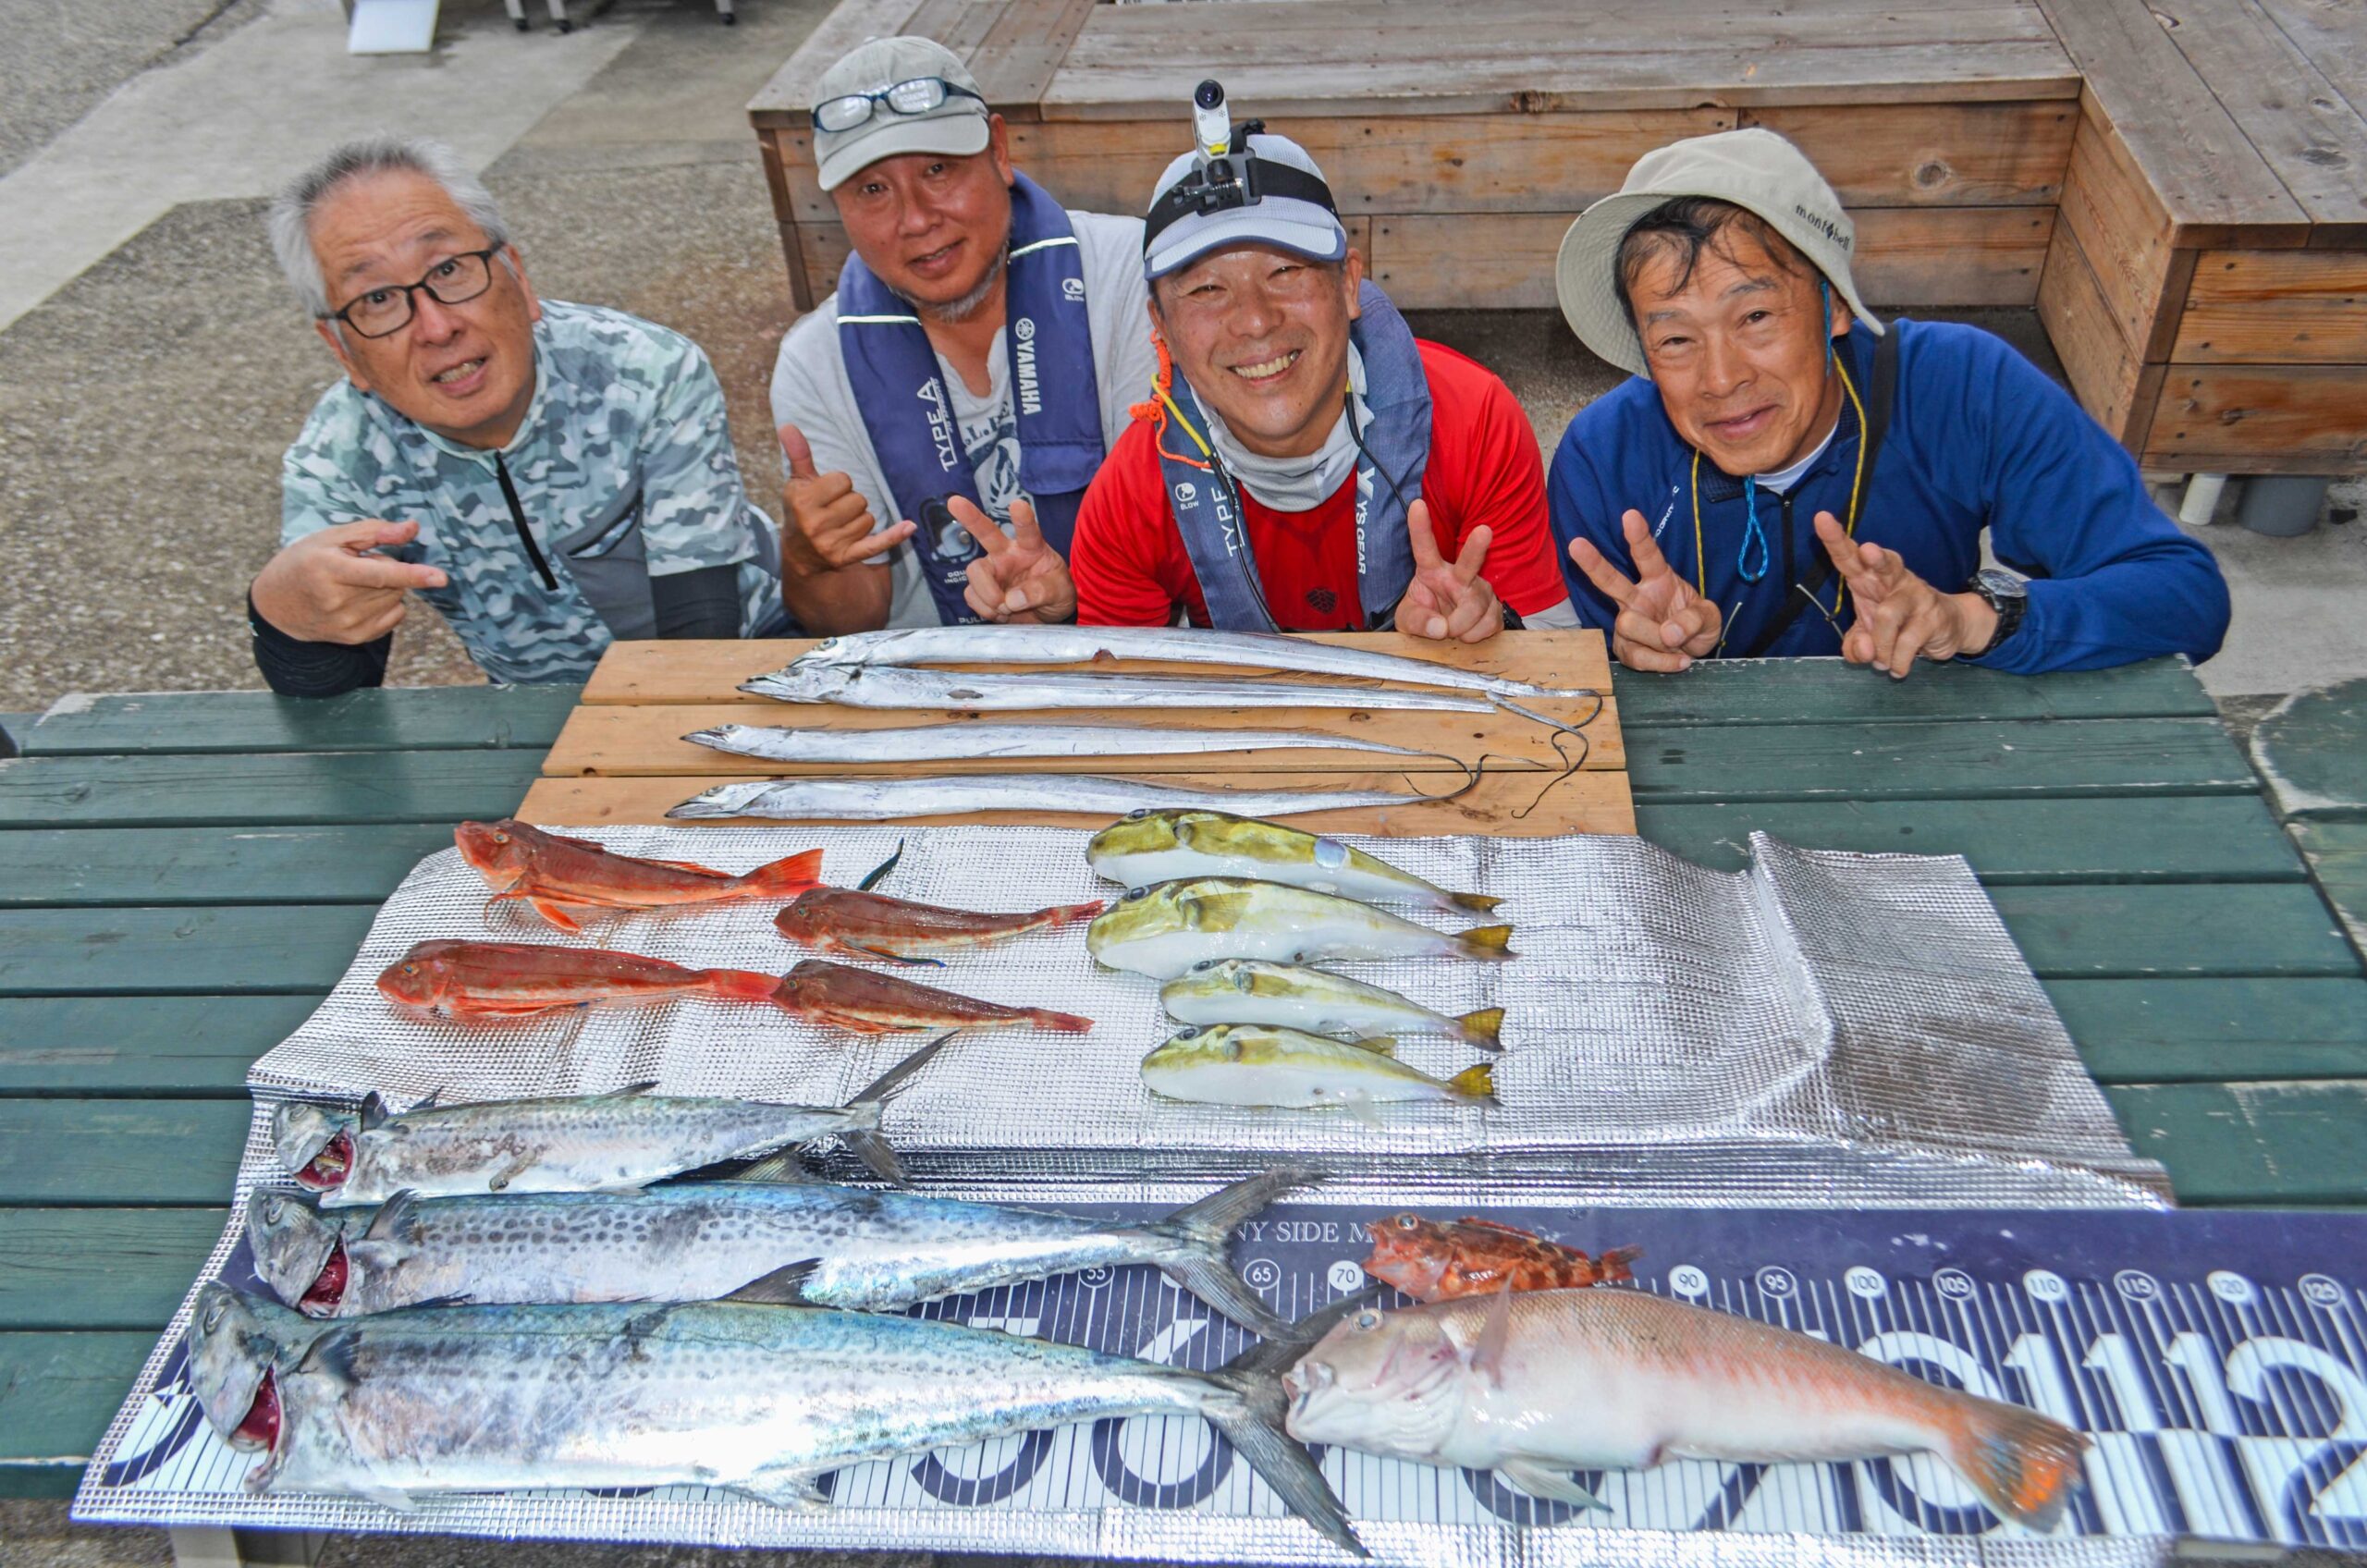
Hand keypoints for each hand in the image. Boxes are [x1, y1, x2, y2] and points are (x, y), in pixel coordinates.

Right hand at [249, 519, 446, 643]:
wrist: (277, 605)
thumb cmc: (305, 562)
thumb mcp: (332, 537)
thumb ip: (375, 531)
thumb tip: (412, 528)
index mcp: (329, 569)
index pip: (380, 573)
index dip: (413, 574)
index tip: (441, 578)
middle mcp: (338, 601)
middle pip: (393, 583)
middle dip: (387, 569)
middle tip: (358, 566)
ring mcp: (347, 624)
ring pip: (396, 598)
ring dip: (387, 587)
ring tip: (354, 583)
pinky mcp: (355, 638)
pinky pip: (395, 616)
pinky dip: (387, 604)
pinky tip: (360, 599)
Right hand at [777, 422, 914, 577]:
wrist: (799, 553)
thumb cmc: (801, 510)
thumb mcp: (798, 482)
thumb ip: (798, 454)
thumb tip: (789, 426)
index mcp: (803, 501)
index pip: (843, 480)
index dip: (838, 484)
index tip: (827, 493)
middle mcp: (815, 524)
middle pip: (858, 499)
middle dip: (850, 502)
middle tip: (834, 510)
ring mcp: (831, 543)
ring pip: (868, 518)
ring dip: (859, 519)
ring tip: (841, 524)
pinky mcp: (846, 557)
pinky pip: (876, 544)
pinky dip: (894, 536)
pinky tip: (909, 526)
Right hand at [951, 495, 1074, 622]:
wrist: (1045, 617)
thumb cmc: (1055, 594)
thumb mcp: (1060, 592)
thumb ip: (1042, 592)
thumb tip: (1012, 599)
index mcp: (1031, 547)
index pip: (1028, 531)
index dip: (1022, 518)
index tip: (1018, 505)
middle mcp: (1007, 554)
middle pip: (986, 533)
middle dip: (970, 517)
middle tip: (954, 501)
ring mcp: (992, 571)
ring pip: (975, 572)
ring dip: (988, 594)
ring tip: (1006, 608)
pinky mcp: (980, 590)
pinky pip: (972, 595)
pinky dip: (985, 609)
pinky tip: (1000, 613)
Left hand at [1396, 500, 1500, 641]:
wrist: (1448, 636)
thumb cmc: (1424, 618)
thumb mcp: (1407, 622)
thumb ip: (1417, 622)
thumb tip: (1440, 628)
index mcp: (1431, 570)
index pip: (1424, 547)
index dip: (1420, 527)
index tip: (1417, 505)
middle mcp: (1458, 575)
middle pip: (1469, 561)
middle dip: (1476, 547)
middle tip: (1484, 530)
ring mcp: (1480, 589)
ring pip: (1475, 607)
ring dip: (1461, 627)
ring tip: (1451, 631)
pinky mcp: (1495, 607)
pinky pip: (1488, 624)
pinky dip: (1473, 636)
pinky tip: (1467, 632)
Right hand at [1565, 509, 1722, 671]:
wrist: (1691, 652)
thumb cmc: (1696, 625)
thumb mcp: (1710, 617)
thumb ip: (1695, 619)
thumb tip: (1669, 632)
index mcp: (1659, 579)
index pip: (1647, 555)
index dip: (1639, 537)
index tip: (1630, 515)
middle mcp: (1636, 597)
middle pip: (1610, 580)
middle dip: (1593, 563)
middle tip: (1576, 544)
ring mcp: (1627, 623)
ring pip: (1629, 625)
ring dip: (1659, 639)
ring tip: (1680, 645)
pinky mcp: (1625, 648)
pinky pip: (1637, 656)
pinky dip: (1662, 661)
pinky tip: (1680, 660)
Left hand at [1812, 513, 1995, 678]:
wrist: (1950, 628)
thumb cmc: (1899, 624)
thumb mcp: (1868, 637)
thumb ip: (1856, 645)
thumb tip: (1865, 652)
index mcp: (1870, 578)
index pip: (1850, 556)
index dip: (1835, 539)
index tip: (1821, 519)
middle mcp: (1894, 580)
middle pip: (1884, 563)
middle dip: (1876, 557)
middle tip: (1869, 552)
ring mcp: (1916, 596)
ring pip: (1888, 615)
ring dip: (1880, 646)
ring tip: (1882, 662)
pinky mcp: (1933, 616)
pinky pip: (1907, 642)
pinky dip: (1897, 661)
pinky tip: (1898, 668)